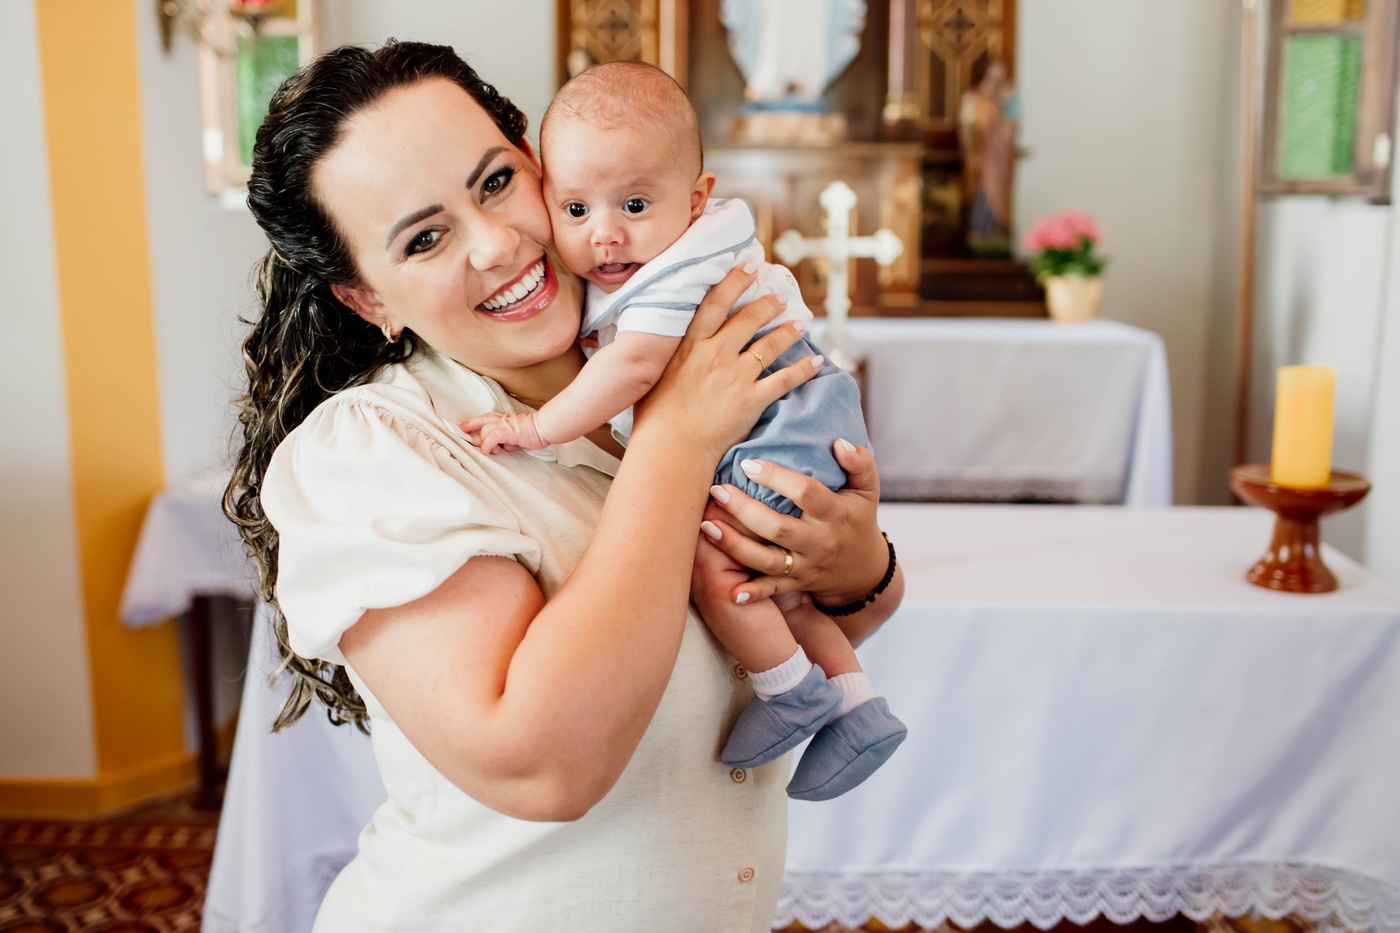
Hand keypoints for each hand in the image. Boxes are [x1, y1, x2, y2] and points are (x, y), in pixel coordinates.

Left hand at [460, 410, 546, 454]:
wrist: (544, 428)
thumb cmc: (534, 432)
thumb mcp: (517, 434)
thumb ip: (506, 438)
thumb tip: (500, 447)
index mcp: (504, 418)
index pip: (484, 418)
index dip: (472, 422)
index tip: (461, 426)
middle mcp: (502, 419)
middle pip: (481, 422)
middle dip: (468, 427)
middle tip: (459, 431)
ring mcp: (504, 424)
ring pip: (485, 431)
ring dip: (484, 443)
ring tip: (492, 451)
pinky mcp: (508, 431)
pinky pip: (492, 437)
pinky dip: (487, 445)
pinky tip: (487, 451)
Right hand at [631, 264, 817, 465]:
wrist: (671, 447)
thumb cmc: (654, 417)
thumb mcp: (650, 375)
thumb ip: (659, 355)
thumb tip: (651, 342)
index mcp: (691, 346)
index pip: (716, 302)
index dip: (735, 280)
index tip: (750, 265)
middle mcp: (716, 354)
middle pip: (749, 318)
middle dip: (768, 303)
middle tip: (781, 295)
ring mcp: (735, 376)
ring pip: (770, 345)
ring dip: (789, 331)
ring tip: (800, 323)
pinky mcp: (751, 399)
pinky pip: (784, 380)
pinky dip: (803, 370)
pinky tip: (815, 362)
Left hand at [699, 438, 885, 607]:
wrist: (864, 571)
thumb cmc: (858, 519)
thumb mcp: (867, 490)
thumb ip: (860, 463)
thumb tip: (839, 442)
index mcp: (835, 514)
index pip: (806, 493)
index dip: (777, 478)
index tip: (749, 464)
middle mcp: (820, 542)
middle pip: (778, 528)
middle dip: (744, 510)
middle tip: (717, 490)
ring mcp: (807, 566)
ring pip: (767, 560)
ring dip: (735, 546)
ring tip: (706, 526)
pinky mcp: (796, 584)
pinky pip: (772, 590)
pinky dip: (752, 593)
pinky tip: (730, 590)